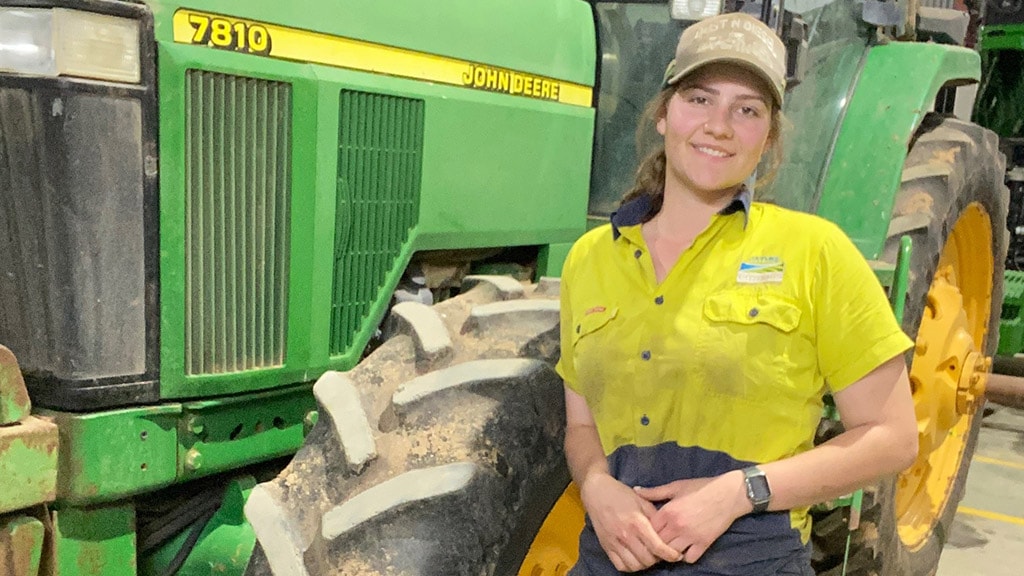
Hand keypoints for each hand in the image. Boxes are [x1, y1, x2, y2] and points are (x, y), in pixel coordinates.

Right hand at [580, 473, 681, 571]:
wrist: (596, 492)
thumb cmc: (621, 494)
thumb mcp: (642, 501)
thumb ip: (655, 516)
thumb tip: (668, 531)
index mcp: (637, 522)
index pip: (657, 547)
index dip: (670, 555)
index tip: (677, 556)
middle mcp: (626, 535)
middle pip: (647, 559)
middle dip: (658, 559)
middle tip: (661, 553)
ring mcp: (614, 542)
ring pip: (635, 566)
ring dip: (645, 564)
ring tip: (648, 556)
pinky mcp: (606, 546)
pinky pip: (620, 566)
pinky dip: (630, 566)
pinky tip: (635, 558)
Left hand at [633, 471, 748, 562]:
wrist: (728, 493)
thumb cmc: (701, 487)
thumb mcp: (676, 486)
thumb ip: (655, 492)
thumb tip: (636, 490)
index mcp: (668, 511)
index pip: (648, 529)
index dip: (646, 530)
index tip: (646, 530)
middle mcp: (677, 526)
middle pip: (658, 543)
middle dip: (655, 543)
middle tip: (656, 541)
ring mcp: (691, 536)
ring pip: (672, 553)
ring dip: (669, 551)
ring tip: (669, 546)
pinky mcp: (704, 543)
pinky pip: (690, 558)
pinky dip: (685, 556)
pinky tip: (685, 549)